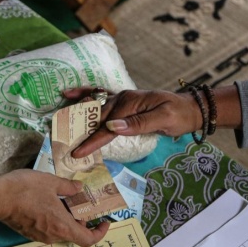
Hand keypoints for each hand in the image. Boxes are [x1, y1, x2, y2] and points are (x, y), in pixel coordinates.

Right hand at [0, 169, 108, 246]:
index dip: (100, 233)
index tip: (104, 221)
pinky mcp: (29, 233)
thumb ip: (69, 187)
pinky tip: (49, 202)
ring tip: (64, 198)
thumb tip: (79, 188)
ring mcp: (40, 237)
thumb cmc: (26, 189)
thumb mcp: (51, 182)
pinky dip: (55, 219)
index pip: (88, 239)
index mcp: (63, 226)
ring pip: (61, 230)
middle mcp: (53, 236)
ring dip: (67, 218)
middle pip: (75, 233)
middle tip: (81, 201)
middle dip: (81, 219)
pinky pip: (49, 229)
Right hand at [63, 88, 199, 157]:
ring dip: (76, 114)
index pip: (107, 127)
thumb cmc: (178, 115)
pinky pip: (100, 97)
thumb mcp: (163, 119)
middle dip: (79, 130)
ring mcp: (122, 98)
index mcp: (130, 103)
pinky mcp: (123, 101)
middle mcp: (123, 98)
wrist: (190, 108)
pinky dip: (84, 95)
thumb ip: (138, 123)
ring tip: (58, 120)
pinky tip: (70, 94)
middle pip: (96, 118)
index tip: (78, 153)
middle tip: (61, 143)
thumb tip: (113, 127)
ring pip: (95, 108)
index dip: (92, 141)